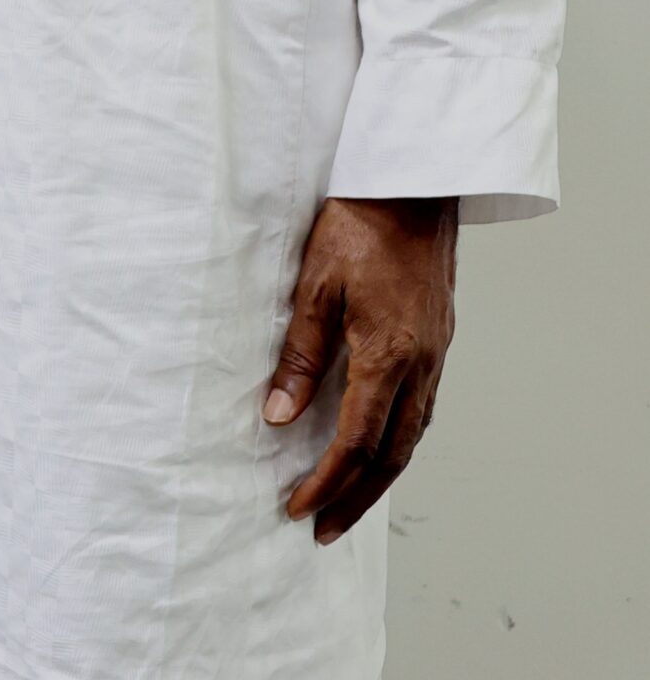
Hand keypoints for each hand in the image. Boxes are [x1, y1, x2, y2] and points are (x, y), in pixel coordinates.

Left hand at [266, 195, 457, 543]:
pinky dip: (399, 441)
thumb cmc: (357, 224)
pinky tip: (380, 448)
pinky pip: (422, 410)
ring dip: (380, 476)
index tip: (297, 506)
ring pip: (412, 437)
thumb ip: (300, 354)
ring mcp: (436, 356)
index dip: (327, 480)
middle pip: (393, 455)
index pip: (357, 440)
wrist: (413, 187)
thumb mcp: (314, 284)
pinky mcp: (439, 343)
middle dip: (356, 497)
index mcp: (388, 354)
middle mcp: (421, 365)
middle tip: (323, 529)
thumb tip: (277, 416)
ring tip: (347, 502)